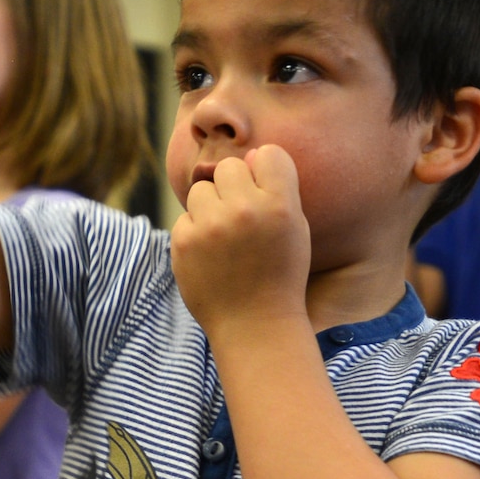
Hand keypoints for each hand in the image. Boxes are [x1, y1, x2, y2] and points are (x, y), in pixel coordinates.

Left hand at [170, 147, 310, 334]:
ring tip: (225, 240)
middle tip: (241, 220)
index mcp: (281, 206)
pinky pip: (185, 218)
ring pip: (201, 190)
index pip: (269, 154)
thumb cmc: (279, 275)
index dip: (264, 171)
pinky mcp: (184, 241)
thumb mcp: (295, 230)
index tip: (264, 193)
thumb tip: (252, 153)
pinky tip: (210, 257)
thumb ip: (278, 189)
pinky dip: (194, 233)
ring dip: (210, 208)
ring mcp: (212, 226)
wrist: (254, 325)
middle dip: (233, 188)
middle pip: (230, 167)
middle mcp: (246, 210)